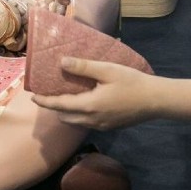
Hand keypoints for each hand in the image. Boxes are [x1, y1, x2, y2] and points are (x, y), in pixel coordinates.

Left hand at [31, 57, 160, 130]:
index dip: (45, 101)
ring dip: (66, 112)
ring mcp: (101, 126)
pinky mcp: (109, 127)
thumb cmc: (132, 83)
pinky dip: (78, 115)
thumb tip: (61, 62)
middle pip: (64, 117)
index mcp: (88, 106)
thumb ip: (83, 67)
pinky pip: (86, 123)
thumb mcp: (107, 70)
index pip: (59, 105)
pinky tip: (83, 103)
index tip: (33, 96)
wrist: (157, 101)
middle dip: (54, 108)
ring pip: (75, 122)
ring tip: (64, 97)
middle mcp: (92, 119)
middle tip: (48, 94)